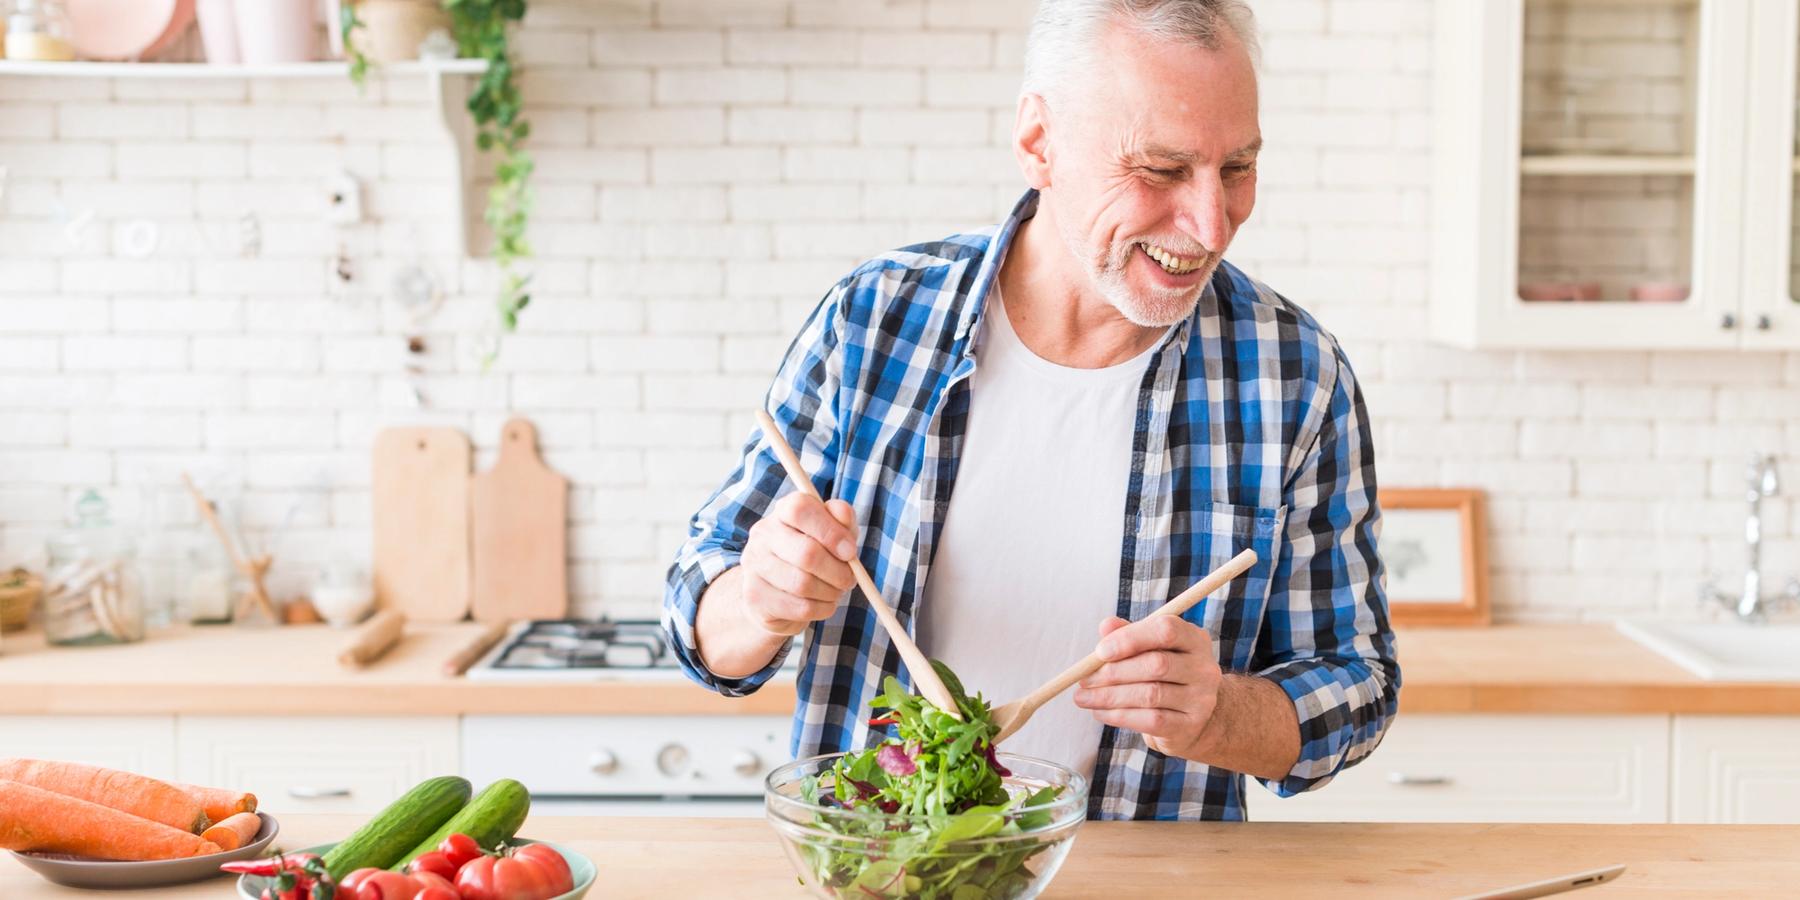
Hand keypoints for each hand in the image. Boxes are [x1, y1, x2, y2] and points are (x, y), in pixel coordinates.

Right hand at [736, 492, 858, 636]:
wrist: (777, 593)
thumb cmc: (813, 555)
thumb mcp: (832, 532)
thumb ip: (842, 518)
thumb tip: (844, 516)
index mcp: (782, 511)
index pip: (801, 509)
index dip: (831, 531)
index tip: (850, 551)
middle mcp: (762, 534)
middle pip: (806, 553)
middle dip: (838, 571)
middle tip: (849, 579)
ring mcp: (754, 565)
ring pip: (803, 584)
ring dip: (831, 592)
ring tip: (836, 591)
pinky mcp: (755, 596)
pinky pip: (799, 607)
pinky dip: (821, 609)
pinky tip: (823, 604)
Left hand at [1072, 614, 1222, 758]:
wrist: (1192, 718)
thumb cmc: (1164, 675)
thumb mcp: (1150, 649)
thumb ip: (1129, 634)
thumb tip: (1106, 626)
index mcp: (1194, 639)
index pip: (1166, 630)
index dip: (1130, 638)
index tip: (1100, 651)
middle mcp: (1203, 667)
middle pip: (1156, 664)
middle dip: (1114, 672)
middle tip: (1084, 679)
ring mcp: (1200, 699)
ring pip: (1150, 695)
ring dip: (1109, 696)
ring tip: (1083, 698)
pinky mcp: (1189, 725)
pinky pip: (1150, 720)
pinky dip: (1119, 716)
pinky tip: (1099, 712)